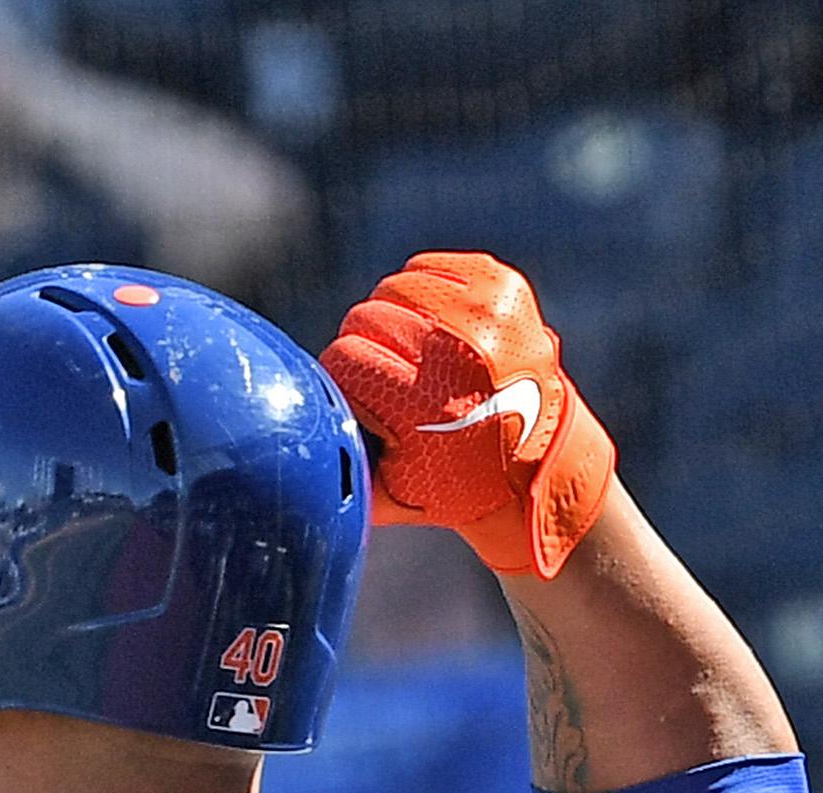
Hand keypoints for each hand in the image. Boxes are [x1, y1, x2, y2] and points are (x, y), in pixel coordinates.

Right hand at [319, 251, 616, 578]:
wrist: (534, 462)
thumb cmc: (449, 484)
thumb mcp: (385, 494)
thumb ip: (335, 463)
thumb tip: (287, 436)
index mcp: (425, 402)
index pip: (342, 357)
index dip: (342, 378)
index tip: (359, 396)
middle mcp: (459, 352)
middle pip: (366, 316)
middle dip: (364, 346)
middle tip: (385, 375)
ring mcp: (486, 313)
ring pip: (394, 287)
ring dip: (390, 316)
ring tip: (406, 349)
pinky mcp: (503, 286)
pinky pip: (428, 268)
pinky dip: (420, 291)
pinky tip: (431, 324)